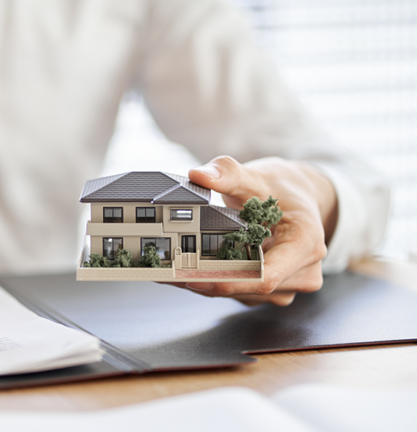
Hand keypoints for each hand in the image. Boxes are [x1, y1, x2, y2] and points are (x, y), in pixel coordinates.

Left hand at [184, 156, 337, 305]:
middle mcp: (304, 270)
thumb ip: (227, 173)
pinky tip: (193, 270)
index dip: (229, 281)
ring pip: (243, 294)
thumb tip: (198, 175)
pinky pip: (242, 292)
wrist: (298, 198)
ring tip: (174, 269)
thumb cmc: (281, 189)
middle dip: (209, 281)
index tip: (195, 278)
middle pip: (250, 288)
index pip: (266, 276)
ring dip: (209, 284)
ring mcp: (290, 284)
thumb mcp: (256, 175)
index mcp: (306, 244)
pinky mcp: (274, 290)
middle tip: (168, 272)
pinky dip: (217, 282)